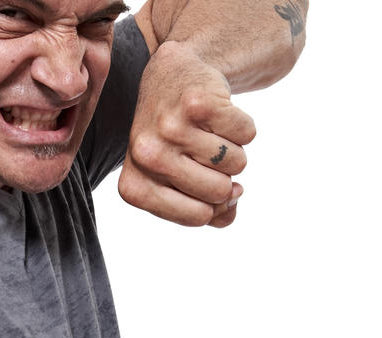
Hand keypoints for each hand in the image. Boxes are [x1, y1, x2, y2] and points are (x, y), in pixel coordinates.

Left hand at [118, 41, 255, 227]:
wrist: (172, 75)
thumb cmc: (174, 139)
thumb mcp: (175, 181)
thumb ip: (208, 209)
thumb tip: (233, 203)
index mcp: (134, 187)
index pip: (198, 216)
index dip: (213, 204)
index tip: (202, 180)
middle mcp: (146, 157)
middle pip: (219, 192)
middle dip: (226, 176)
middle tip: (204, 151)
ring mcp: (170, 127)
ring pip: (236, 163)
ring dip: (234, 149)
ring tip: (208, 131)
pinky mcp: (197, 102)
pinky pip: (247, 134)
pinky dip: (242, 126)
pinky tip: (217, 113)